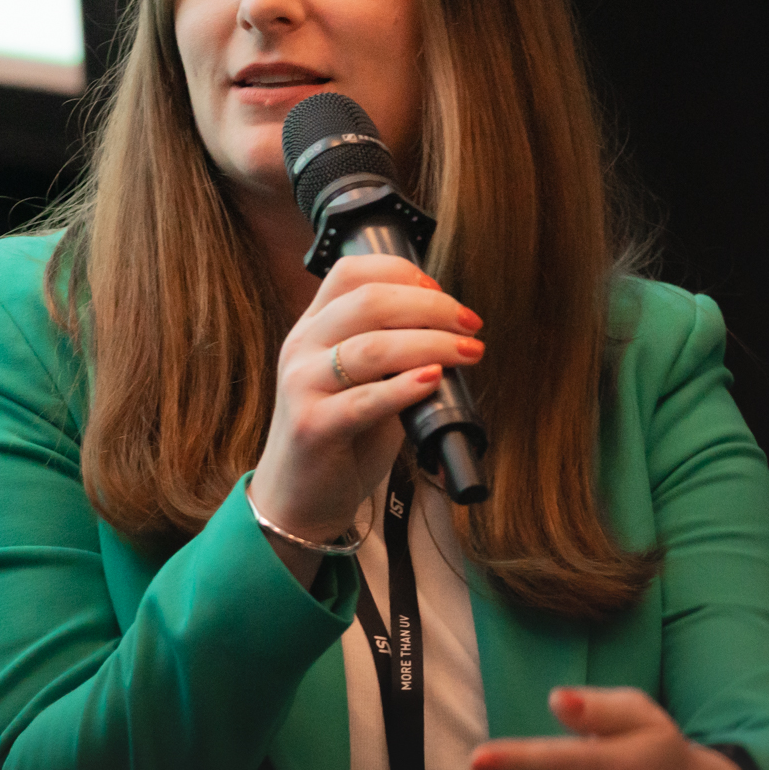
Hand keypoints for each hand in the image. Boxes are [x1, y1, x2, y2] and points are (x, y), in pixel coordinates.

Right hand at [247, 254, 482, 582]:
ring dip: (430, 344)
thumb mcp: (363, 380)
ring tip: (467, 353)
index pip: (350, 272)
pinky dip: (404, 387)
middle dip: (430, 307)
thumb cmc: (342, 435)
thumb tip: (454, 328)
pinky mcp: (311, 427)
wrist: (299, 497)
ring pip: (370, 348)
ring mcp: (301, 386)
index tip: (442, 291)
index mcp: (313, 327)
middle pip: (368, 302)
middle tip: (469, 324)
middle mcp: (301, 347)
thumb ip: (394, 350)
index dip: (402, 272)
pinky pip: (363, 401)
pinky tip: (433, 381)